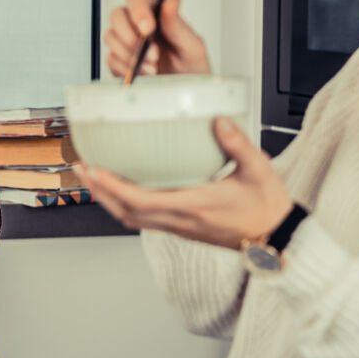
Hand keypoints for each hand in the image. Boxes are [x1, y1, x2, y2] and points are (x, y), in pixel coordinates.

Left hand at [81, 118, 292, 248]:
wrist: (276, 238)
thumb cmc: (267, 207)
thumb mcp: (258, 169)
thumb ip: (237, 143)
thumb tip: (218, 119)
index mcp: (194, 205)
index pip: (142, 200)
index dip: (113, 187)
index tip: (95, 170)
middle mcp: (181, 220)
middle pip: (126, 212)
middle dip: (100, 191)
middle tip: (82, 167)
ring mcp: (179, 227)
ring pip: (132, 218)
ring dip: (109, 200)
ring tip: (94, 177)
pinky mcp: (182, 228)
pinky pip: (144, 219)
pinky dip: (125, 204)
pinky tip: (123, 188)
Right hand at [105, 0, 211, 78]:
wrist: (185, 92)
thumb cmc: (191, 66)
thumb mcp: (192, 46)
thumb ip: (178, 25)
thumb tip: (173, 1)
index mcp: (156, 14)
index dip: (138, 11)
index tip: (148, 28)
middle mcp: (137, 25)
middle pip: (117, 15)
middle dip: (129, 35)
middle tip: (151, 53)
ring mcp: (126, 42)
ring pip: (111, 37)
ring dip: (130, 54)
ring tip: (153, 67)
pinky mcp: (119, 61)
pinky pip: (111, 59)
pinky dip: (126, 68)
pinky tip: (144, 74)